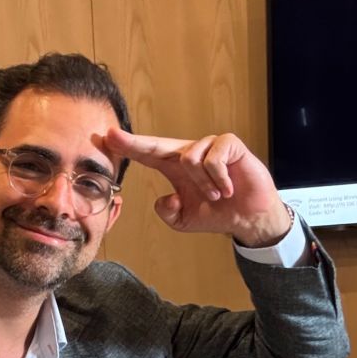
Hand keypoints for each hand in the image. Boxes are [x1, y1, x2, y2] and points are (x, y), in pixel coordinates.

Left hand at [106, 128, 291, 245]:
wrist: (248, 218)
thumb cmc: (216, 214)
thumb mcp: (184, 220)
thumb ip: (168, 213)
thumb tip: (163, 200)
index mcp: (174, 168)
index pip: (147, 154)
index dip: (128, 146)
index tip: (108, 138)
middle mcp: (189, 152)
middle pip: (158, 144)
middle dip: (135, 142)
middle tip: (113, 137)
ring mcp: (209, 146)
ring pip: (190, 159)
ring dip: (203, 184)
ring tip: (216, 195)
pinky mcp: (229, 144)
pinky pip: (213, 158)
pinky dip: (218, 178)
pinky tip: (227, 188)